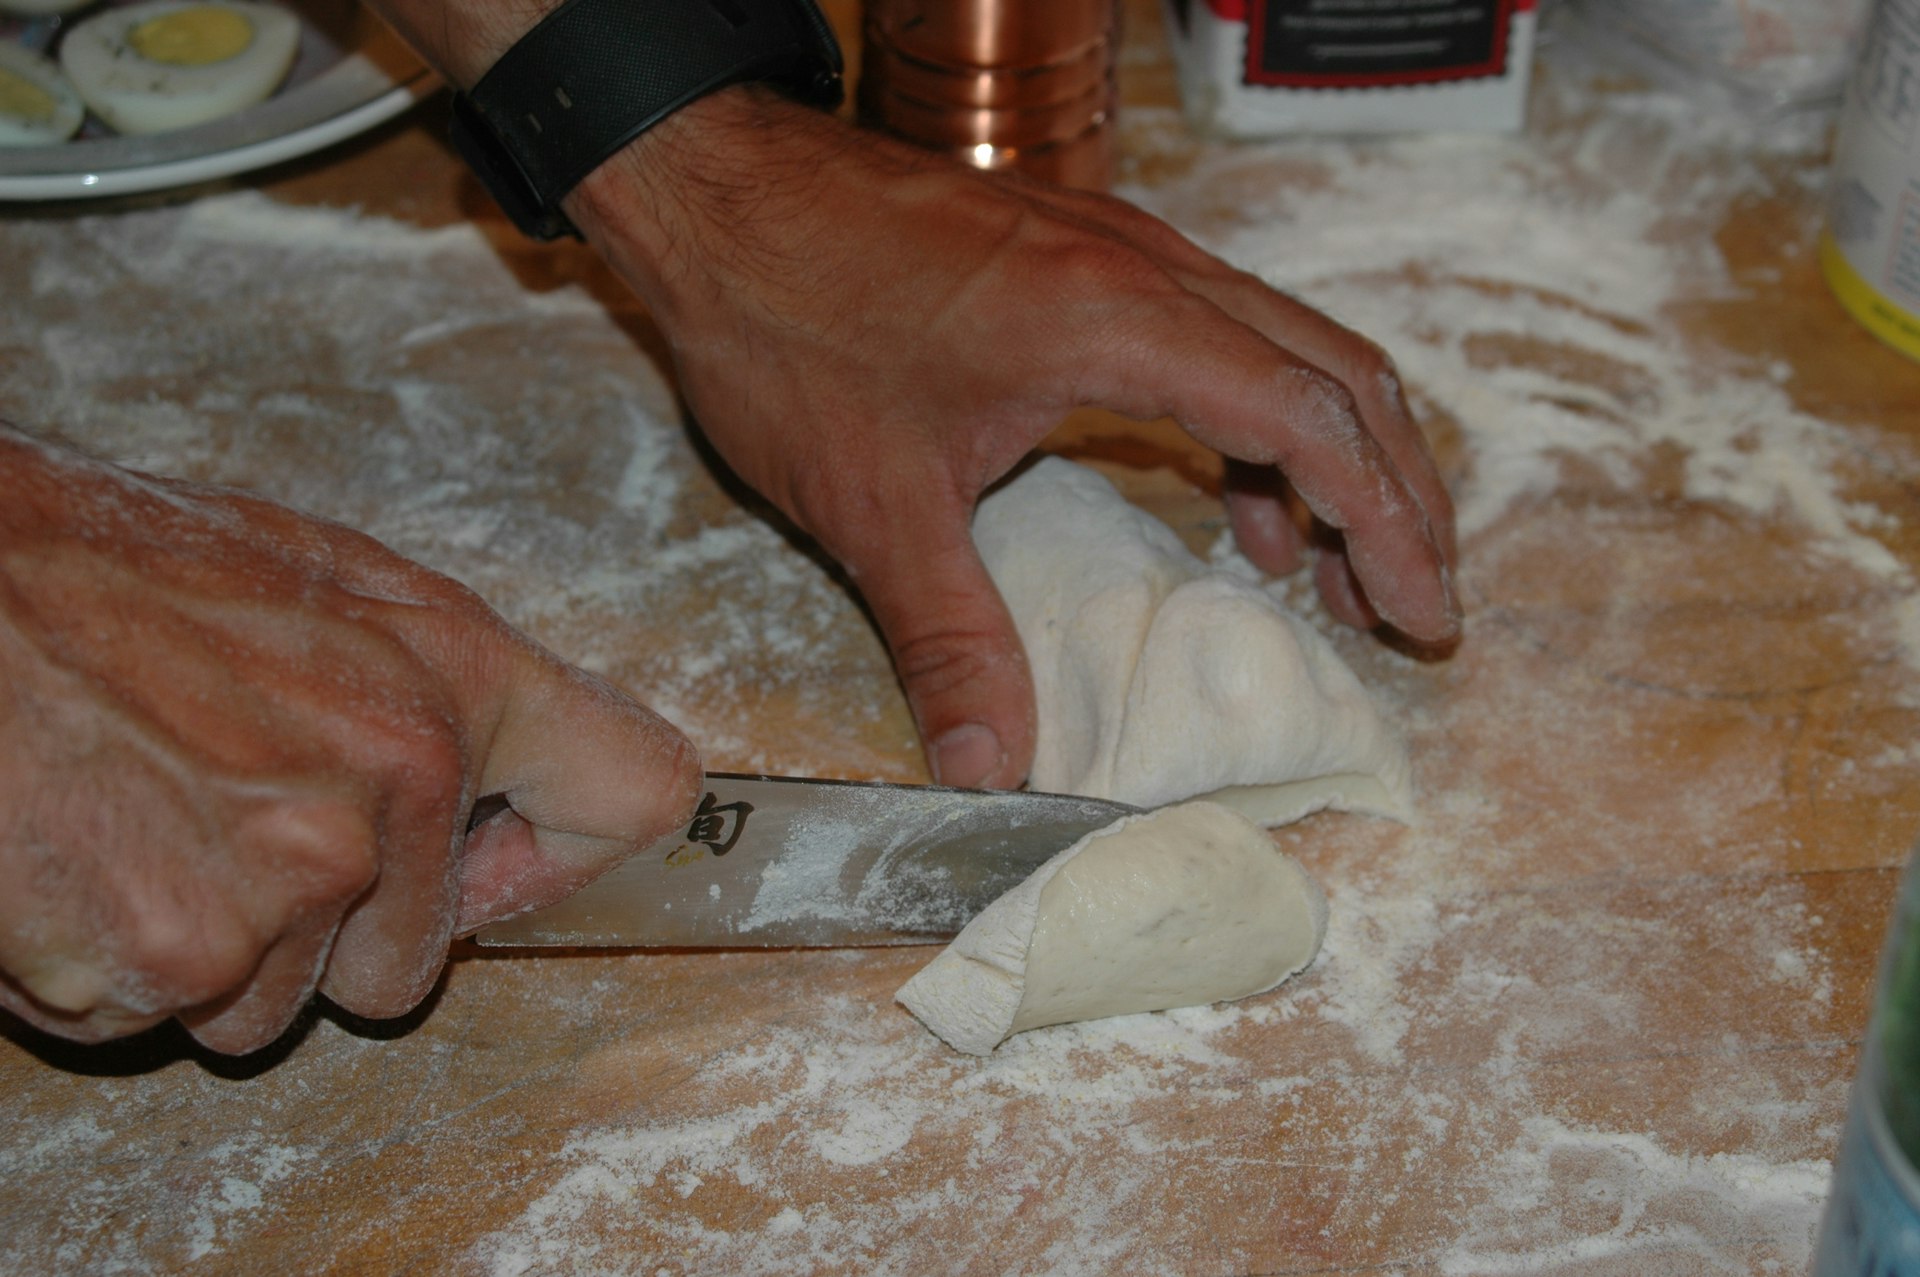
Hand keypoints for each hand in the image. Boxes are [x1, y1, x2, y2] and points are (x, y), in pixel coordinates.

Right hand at [0, 427, 700, 1053]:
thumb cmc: (116, 568)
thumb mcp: (328, 579)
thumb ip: (442, 684)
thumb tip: (532, 770)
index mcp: (455, 679)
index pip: (634, 792)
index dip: (569, 851)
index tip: (511, 858)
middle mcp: (397, 784)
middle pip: (412, 968)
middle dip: (330, 931)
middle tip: (231, 825)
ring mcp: (293, 881)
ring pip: (277, 1008)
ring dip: (214, 950)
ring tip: (146, 819)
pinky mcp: (180, 956)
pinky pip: (167, 1020)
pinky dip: (118, 969)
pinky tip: (88, 858)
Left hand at [566, 88, 1458, 789]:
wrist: (714, 191)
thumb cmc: (787, 324)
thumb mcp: (874, 503)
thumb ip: (949, 638)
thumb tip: (989, 768)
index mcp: (1119, 321)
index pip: (1313, 418)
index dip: (1387, 522)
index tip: (1424, 610)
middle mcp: (1147, 269)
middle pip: (1336, 370)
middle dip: (1396, 492)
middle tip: (1417, 604)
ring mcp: (1122, 250)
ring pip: (1288, 345)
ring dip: (1333, 456)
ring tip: (1334, 578)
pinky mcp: (1087, 256)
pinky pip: (1221, 335)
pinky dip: (1258, 425)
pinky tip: (1233, 505)